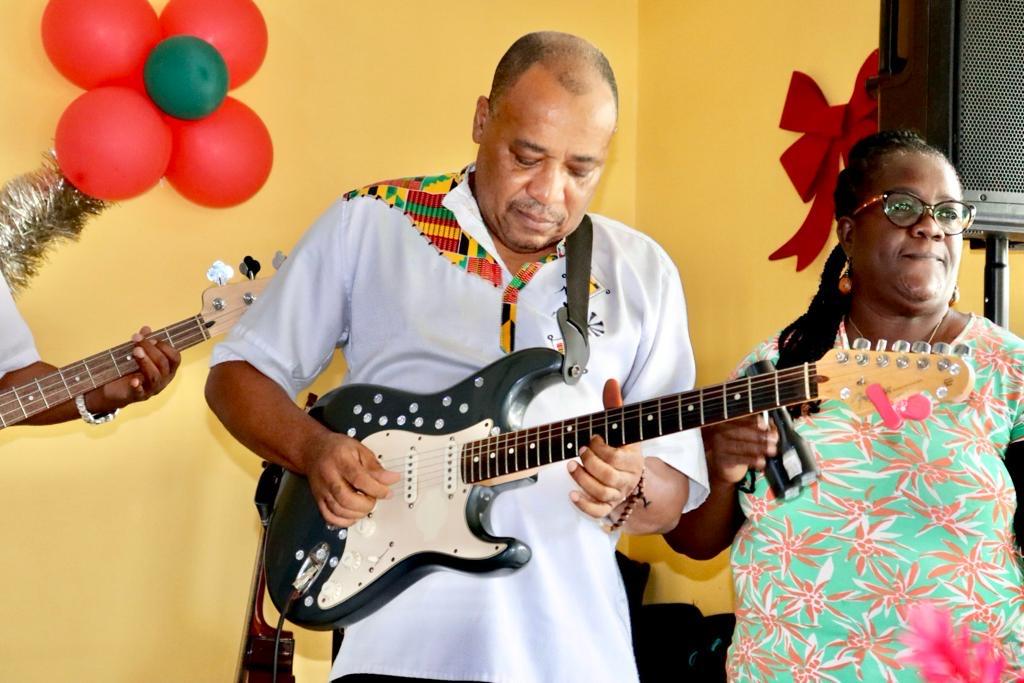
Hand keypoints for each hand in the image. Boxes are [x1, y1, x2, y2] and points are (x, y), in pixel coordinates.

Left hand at [95, 326, 180, 410]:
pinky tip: (133, 380)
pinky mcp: (137, 396)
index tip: (152, 338)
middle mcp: (163, 380)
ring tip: (135, 351)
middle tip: (137, 340)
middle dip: (151, 349)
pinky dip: (137, 386)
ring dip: (146, 362)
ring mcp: (152, 389)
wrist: (116, 391)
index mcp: (167, 369)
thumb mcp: (138, 355)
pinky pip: (140, 392)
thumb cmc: (131, 371)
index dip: (165, 347)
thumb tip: (146, 328)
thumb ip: (143, 343)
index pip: (175, 358)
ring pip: (154, 376)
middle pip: (163, 364)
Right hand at [304, 431, 400, 526]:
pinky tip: (353, 515)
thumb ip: (375, 466)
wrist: (313, 450)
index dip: (376, 489)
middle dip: (366, 504)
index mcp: (341, 460)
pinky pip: (329, 516)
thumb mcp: (360, 449)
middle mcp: (329, 476)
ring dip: (357, 513)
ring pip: (338, 510)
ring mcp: (322, 489)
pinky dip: (344, 521)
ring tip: (365, 506)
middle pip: (347, 498)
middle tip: (374, 498)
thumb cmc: (337, 449)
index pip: (359, 479)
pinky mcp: (319, 499)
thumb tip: (391, 478)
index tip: (387, 492)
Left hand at [567, 378, 644, 519]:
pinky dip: (584, 505)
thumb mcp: (621, 427)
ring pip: (601, 493)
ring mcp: (618, 494)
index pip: (617, 457)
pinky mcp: (608, 506)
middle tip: (579, 451)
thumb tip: (611, 381)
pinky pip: (598, 512)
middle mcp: (627, 479)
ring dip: (583, 480)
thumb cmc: (622, 447)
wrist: (631, 473)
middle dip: (590, 463)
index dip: (601, 448)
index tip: (592, 437)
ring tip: (571, 466)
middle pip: (608, 476)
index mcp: (633, 459)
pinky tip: (571, 495)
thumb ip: (614, 406)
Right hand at [702, 413, 777, 484]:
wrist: (723, 466)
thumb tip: (773, 428)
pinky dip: (752, 460)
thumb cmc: (737, 447)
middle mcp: (720, 431)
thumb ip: (760, 430)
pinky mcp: (721, 459)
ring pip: (741, 445)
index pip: (741, 418)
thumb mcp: (747, 436)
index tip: (766, 425)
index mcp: (727, 421)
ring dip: (759, 448)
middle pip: (740, 431)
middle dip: (759, 435)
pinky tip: (762, 462)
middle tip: (773, 439)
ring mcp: (719, 445)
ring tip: (772, 450)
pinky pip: (738, 459)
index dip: (755, 421)